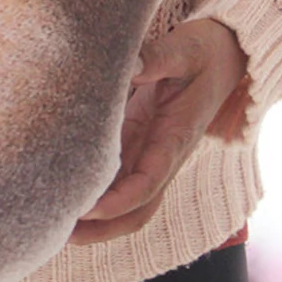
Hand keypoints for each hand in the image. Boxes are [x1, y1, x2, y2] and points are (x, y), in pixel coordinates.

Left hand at [69, 18, 250, 245]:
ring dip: (96, 221)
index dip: (118, 201)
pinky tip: (63, 195)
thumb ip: (158, 56)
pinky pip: (117, 180)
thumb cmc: (205, 50)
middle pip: (137, 210)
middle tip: (60, 233)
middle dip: (103, 228)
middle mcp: (164, 155)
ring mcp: (151, 153)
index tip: (87, 210)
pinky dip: (94, 194)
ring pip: (126, 202)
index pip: (148, 182)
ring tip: (54, 226)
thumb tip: (130, 64)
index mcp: (176, 137)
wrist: (227, 53)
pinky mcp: (137, 143)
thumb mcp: (185, 48)